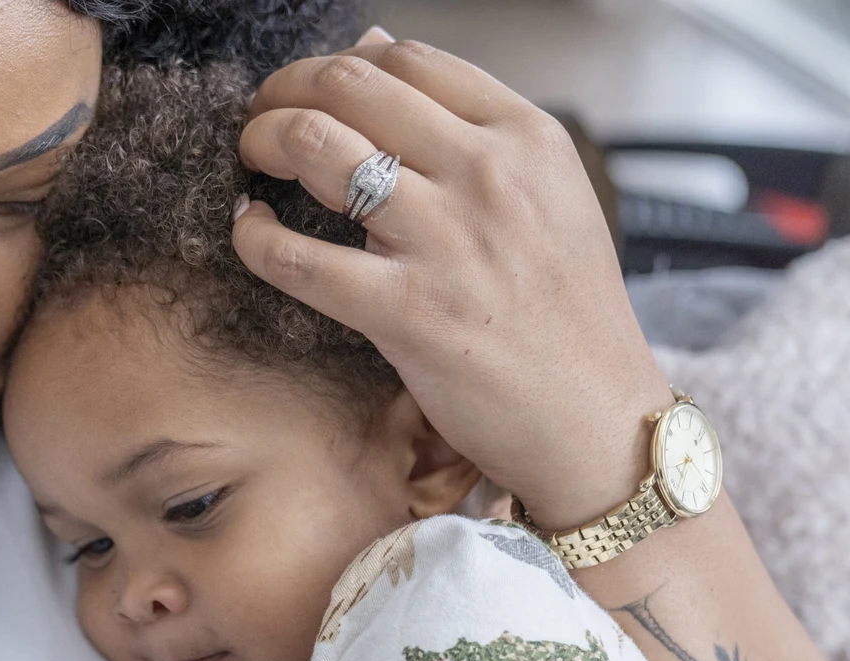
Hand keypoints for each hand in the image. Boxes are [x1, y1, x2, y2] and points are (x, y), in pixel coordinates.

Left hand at [234, 31, 673, 530]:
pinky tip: (251, 230)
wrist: (598, 421)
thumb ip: (469, 126)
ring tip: (252, 163)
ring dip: (262, 142)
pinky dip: (254, 236)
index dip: (338, 63)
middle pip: (350, 87)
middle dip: (285, 91)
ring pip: (315, 147)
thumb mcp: (548, 196)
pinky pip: (299, 259)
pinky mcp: (406, 314)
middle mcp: (487, 176)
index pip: (407, 61)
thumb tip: (377, 49)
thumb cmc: (569, 317)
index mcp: (526, 138)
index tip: (312, 90)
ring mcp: (444, 243)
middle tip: (264, 117)